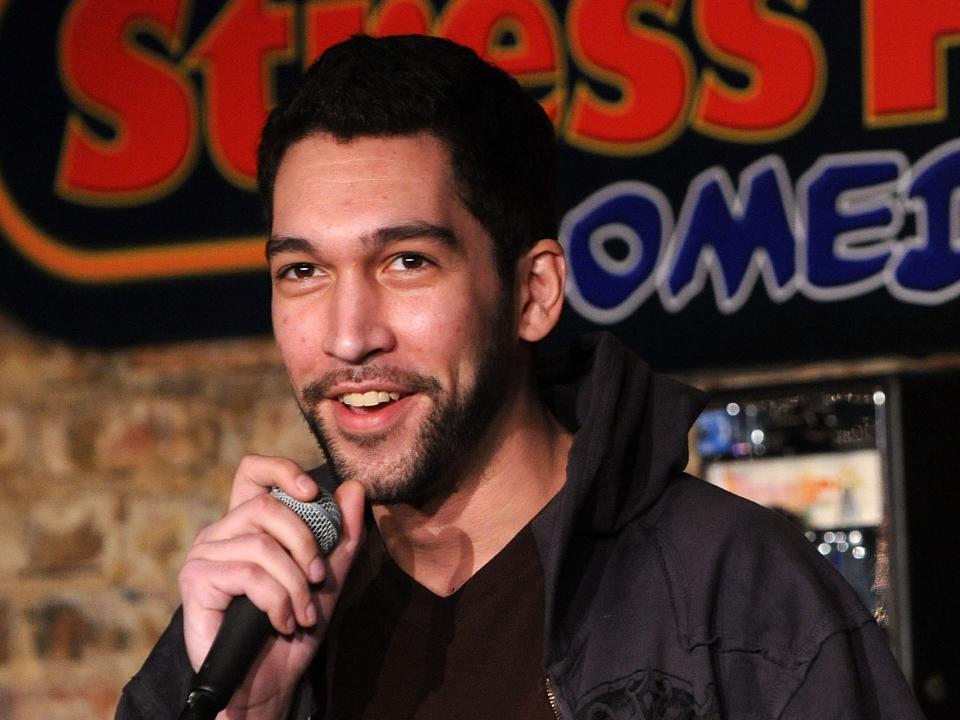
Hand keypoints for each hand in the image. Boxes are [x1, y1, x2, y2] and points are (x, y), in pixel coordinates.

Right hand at [178, 454, 364, 718]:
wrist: (270, 681)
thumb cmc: (295, 625)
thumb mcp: (329, 576)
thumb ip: (343, 534)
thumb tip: (354, 487)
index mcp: (248, 523)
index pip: (253, 471)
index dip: (282, 470)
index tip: (312, 493)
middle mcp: (221, 531)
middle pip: (267, 505)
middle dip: (305, 542)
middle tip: (320, 578)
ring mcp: (204, 554)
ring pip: (263, 545)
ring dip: (295, 584)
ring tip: (304, 613)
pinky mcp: (195, 580)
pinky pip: (249, 574)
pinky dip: (277, 600)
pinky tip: (284, 622)